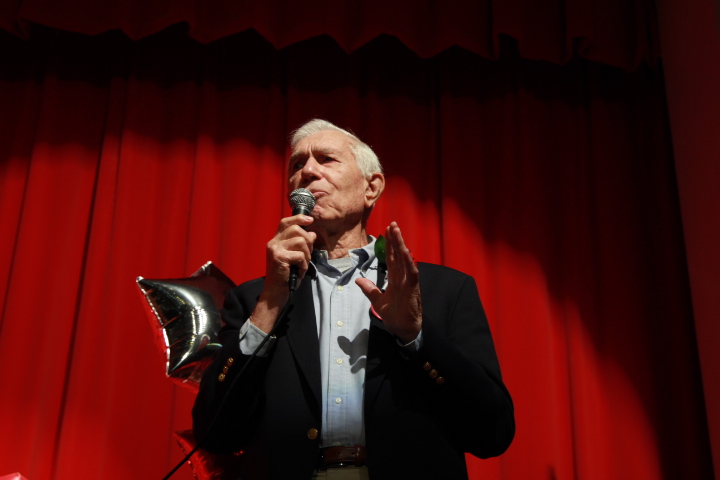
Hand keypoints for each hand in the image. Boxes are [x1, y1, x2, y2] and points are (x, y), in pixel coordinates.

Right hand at [251, 214, 315, 332]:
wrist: (275, 292)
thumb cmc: (286, 275)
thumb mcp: (294, 257)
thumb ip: (301, 245)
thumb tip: (312, 233)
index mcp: (276, 241)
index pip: (286, 222)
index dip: (299, 218)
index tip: (310, 219)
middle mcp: (273, 243)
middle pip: (296, 229)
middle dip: (308, 241)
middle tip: (307, 254)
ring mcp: (275, 249)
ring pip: (300, 241)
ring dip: (307, 255)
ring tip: (302, 265)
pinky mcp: (279, 258)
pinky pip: (300, 255)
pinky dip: (304, 264)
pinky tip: (300, 271)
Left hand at [356, 222, 421, 343]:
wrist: (403, 330)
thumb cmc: (395, 316)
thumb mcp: (377, 301)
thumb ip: (369, 289)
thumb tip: (358, 279)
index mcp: (395, 279)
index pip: (392, 258)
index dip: (390, 245)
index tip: (387, 231)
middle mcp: (403, 277)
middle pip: (398, 255)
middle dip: (395, 239)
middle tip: (392, 224)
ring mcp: (409, 282)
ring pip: (405, 260)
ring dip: (401, 245)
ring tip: (397, 231)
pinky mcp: (413, 289)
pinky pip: (412, 273)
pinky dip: (409, 262)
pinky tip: (405, 252)